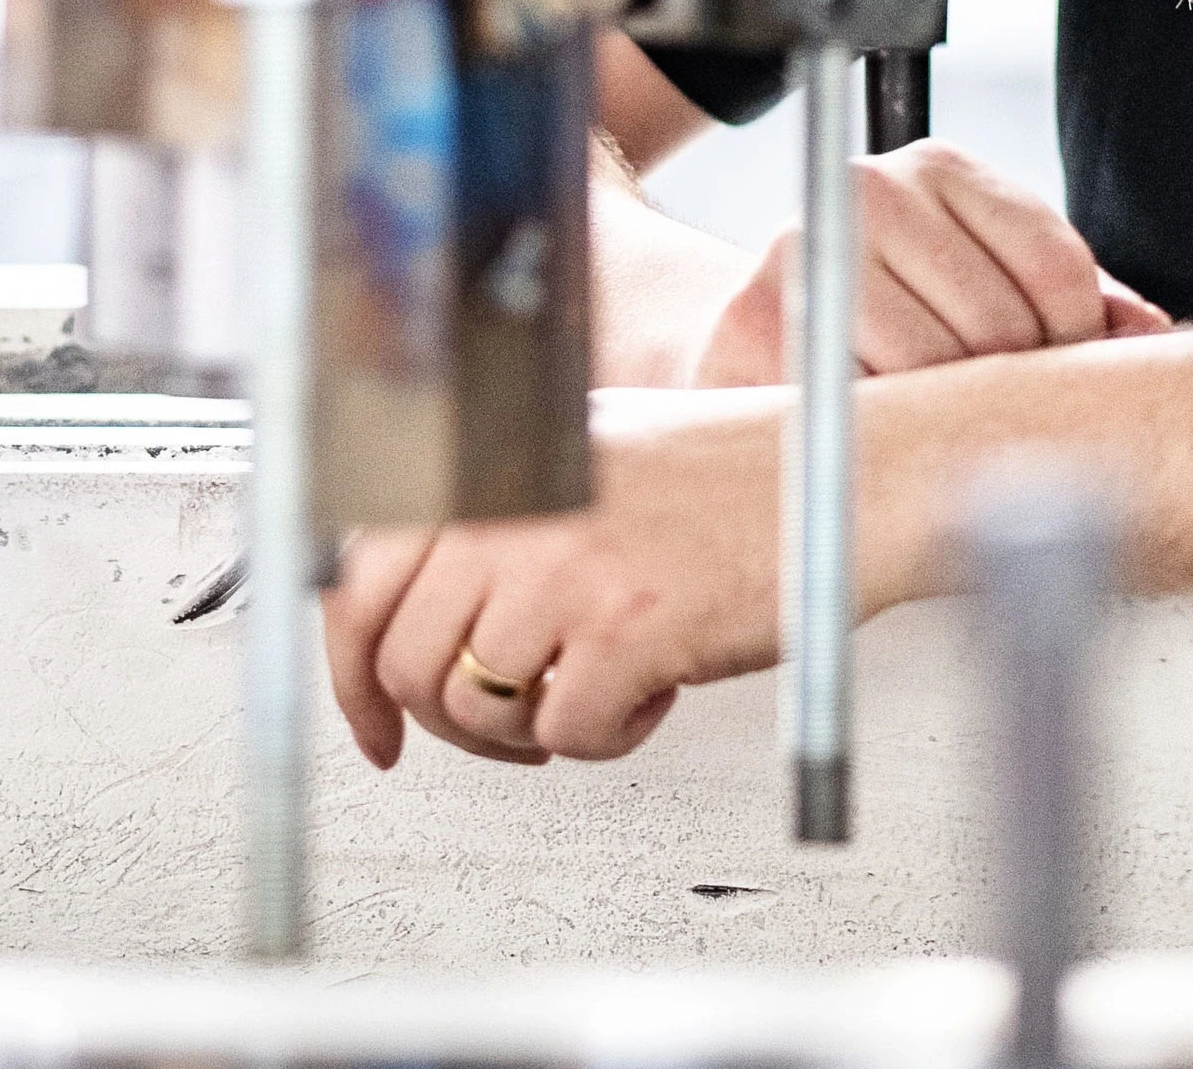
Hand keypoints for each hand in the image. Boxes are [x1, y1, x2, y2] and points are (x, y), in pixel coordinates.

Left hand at [323, 392, 802, 768]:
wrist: (841, 473)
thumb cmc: (727, 472)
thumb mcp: (576, 456)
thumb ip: (489, 516)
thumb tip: (404, 614)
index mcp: (488, 463)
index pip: (355, 580)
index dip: (351, 674)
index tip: (375, 724)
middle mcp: (511, 509)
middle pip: (404, 663)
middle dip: (446, 724)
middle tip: (505, 731)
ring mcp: (562, 570)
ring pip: (473, 707)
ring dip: (529, 729)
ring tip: (593, 694)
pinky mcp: (625, 631)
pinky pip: (563, 734)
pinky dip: (603, 737)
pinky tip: (648, 695)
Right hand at [689, 140, 1167, 384]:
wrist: (743, 337)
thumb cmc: (886, 322)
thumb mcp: (981, 288)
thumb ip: (1070, 307)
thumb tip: (1147, 336)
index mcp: (938, 169)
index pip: (1054, 264)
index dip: (1075, 343)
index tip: (1049, 376)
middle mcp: (867, 188)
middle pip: (999, 326)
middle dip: (1008, 390)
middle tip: (982, 415)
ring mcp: (805, 250)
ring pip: (933, 374)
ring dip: (944, 421)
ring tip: (926, 422)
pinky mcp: (756, 321)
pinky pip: (858, 408)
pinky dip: (876, 438)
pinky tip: (869, 430)